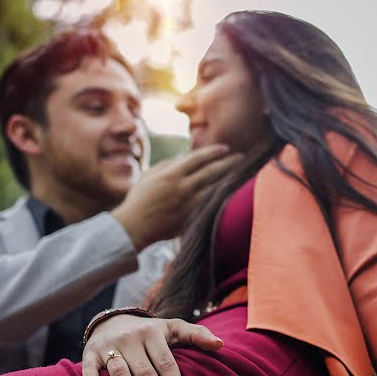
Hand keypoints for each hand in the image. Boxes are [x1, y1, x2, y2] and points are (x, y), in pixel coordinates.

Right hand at [82, 314, 223, 375]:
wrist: (113, 320)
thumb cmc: (149, 332)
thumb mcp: (173, 328)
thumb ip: (197, 335)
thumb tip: (221, 345)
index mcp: (152, 333)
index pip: (166, 362)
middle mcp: (130, 338)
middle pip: (145, 371)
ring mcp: (109, 345)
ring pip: (119, 371)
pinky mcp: (91, 352)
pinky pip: (89, 366)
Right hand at [112, 144, 243, 251]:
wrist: (135, 227)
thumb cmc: (139, 199)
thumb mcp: (149, 175)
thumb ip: (168, 164)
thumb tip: (186, 157)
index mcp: (172, 174)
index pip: (199, 158)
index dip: (214, 151)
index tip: (225, 148)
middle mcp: (183, 188)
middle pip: (212, 171)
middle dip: (228, 163)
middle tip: (241, 157)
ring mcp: (189, 204)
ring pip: (215, 189)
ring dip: (228, 179)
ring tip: (240, 173)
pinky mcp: (191, 218)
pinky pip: (210, 205)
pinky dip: (220, 197)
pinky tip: (229, 193)